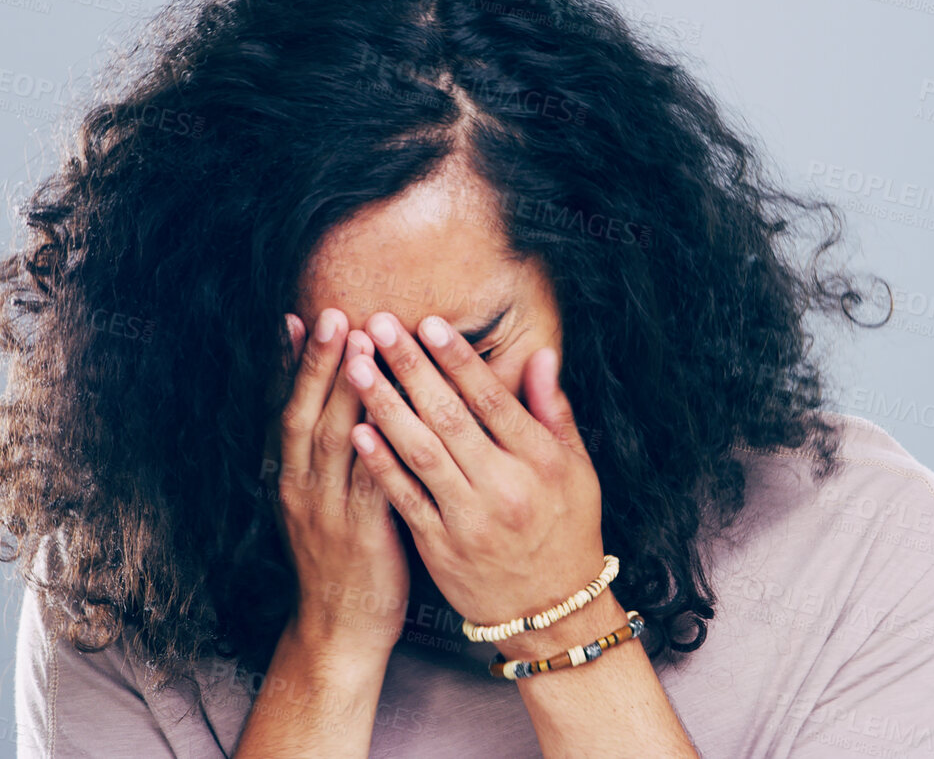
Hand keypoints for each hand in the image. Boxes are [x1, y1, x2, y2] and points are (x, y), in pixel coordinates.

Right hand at [268, 309, 409, 655]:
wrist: (337, 629)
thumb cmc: (342, 558)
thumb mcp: (323, 501)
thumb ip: (332, 453)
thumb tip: (345, 400)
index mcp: (292, 476)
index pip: (289, 408)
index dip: (294, 363)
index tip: (302, 317)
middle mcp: (303, 487)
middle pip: (308, 413)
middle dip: (322, 362)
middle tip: (336, 313)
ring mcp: (328, 512)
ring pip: (335, 441)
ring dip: (349, 391)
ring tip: (365, 346)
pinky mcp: (361, 536)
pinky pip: (369, 483)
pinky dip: (375, 448)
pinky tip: (386, 420)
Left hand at [343, 311, 605, 630]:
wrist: (552, 611)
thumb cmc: (566, 530)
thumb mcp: (577, 470)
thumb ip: (555, 412)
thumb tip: (542, 355)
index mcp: (541, 462)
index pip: (494, 399)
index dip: (458, 359)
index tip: (428, 323)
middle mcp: (505, 487)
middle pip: (450, 418)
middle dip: (411, 369)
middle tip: (380, 327)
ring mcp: (469, 519)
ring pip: (421, 453)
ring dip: (385, 407)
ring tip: (356, 368)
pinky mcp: (440, 547)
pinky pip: (406, 498)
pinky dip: (381, 465)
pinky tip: (356, 431)